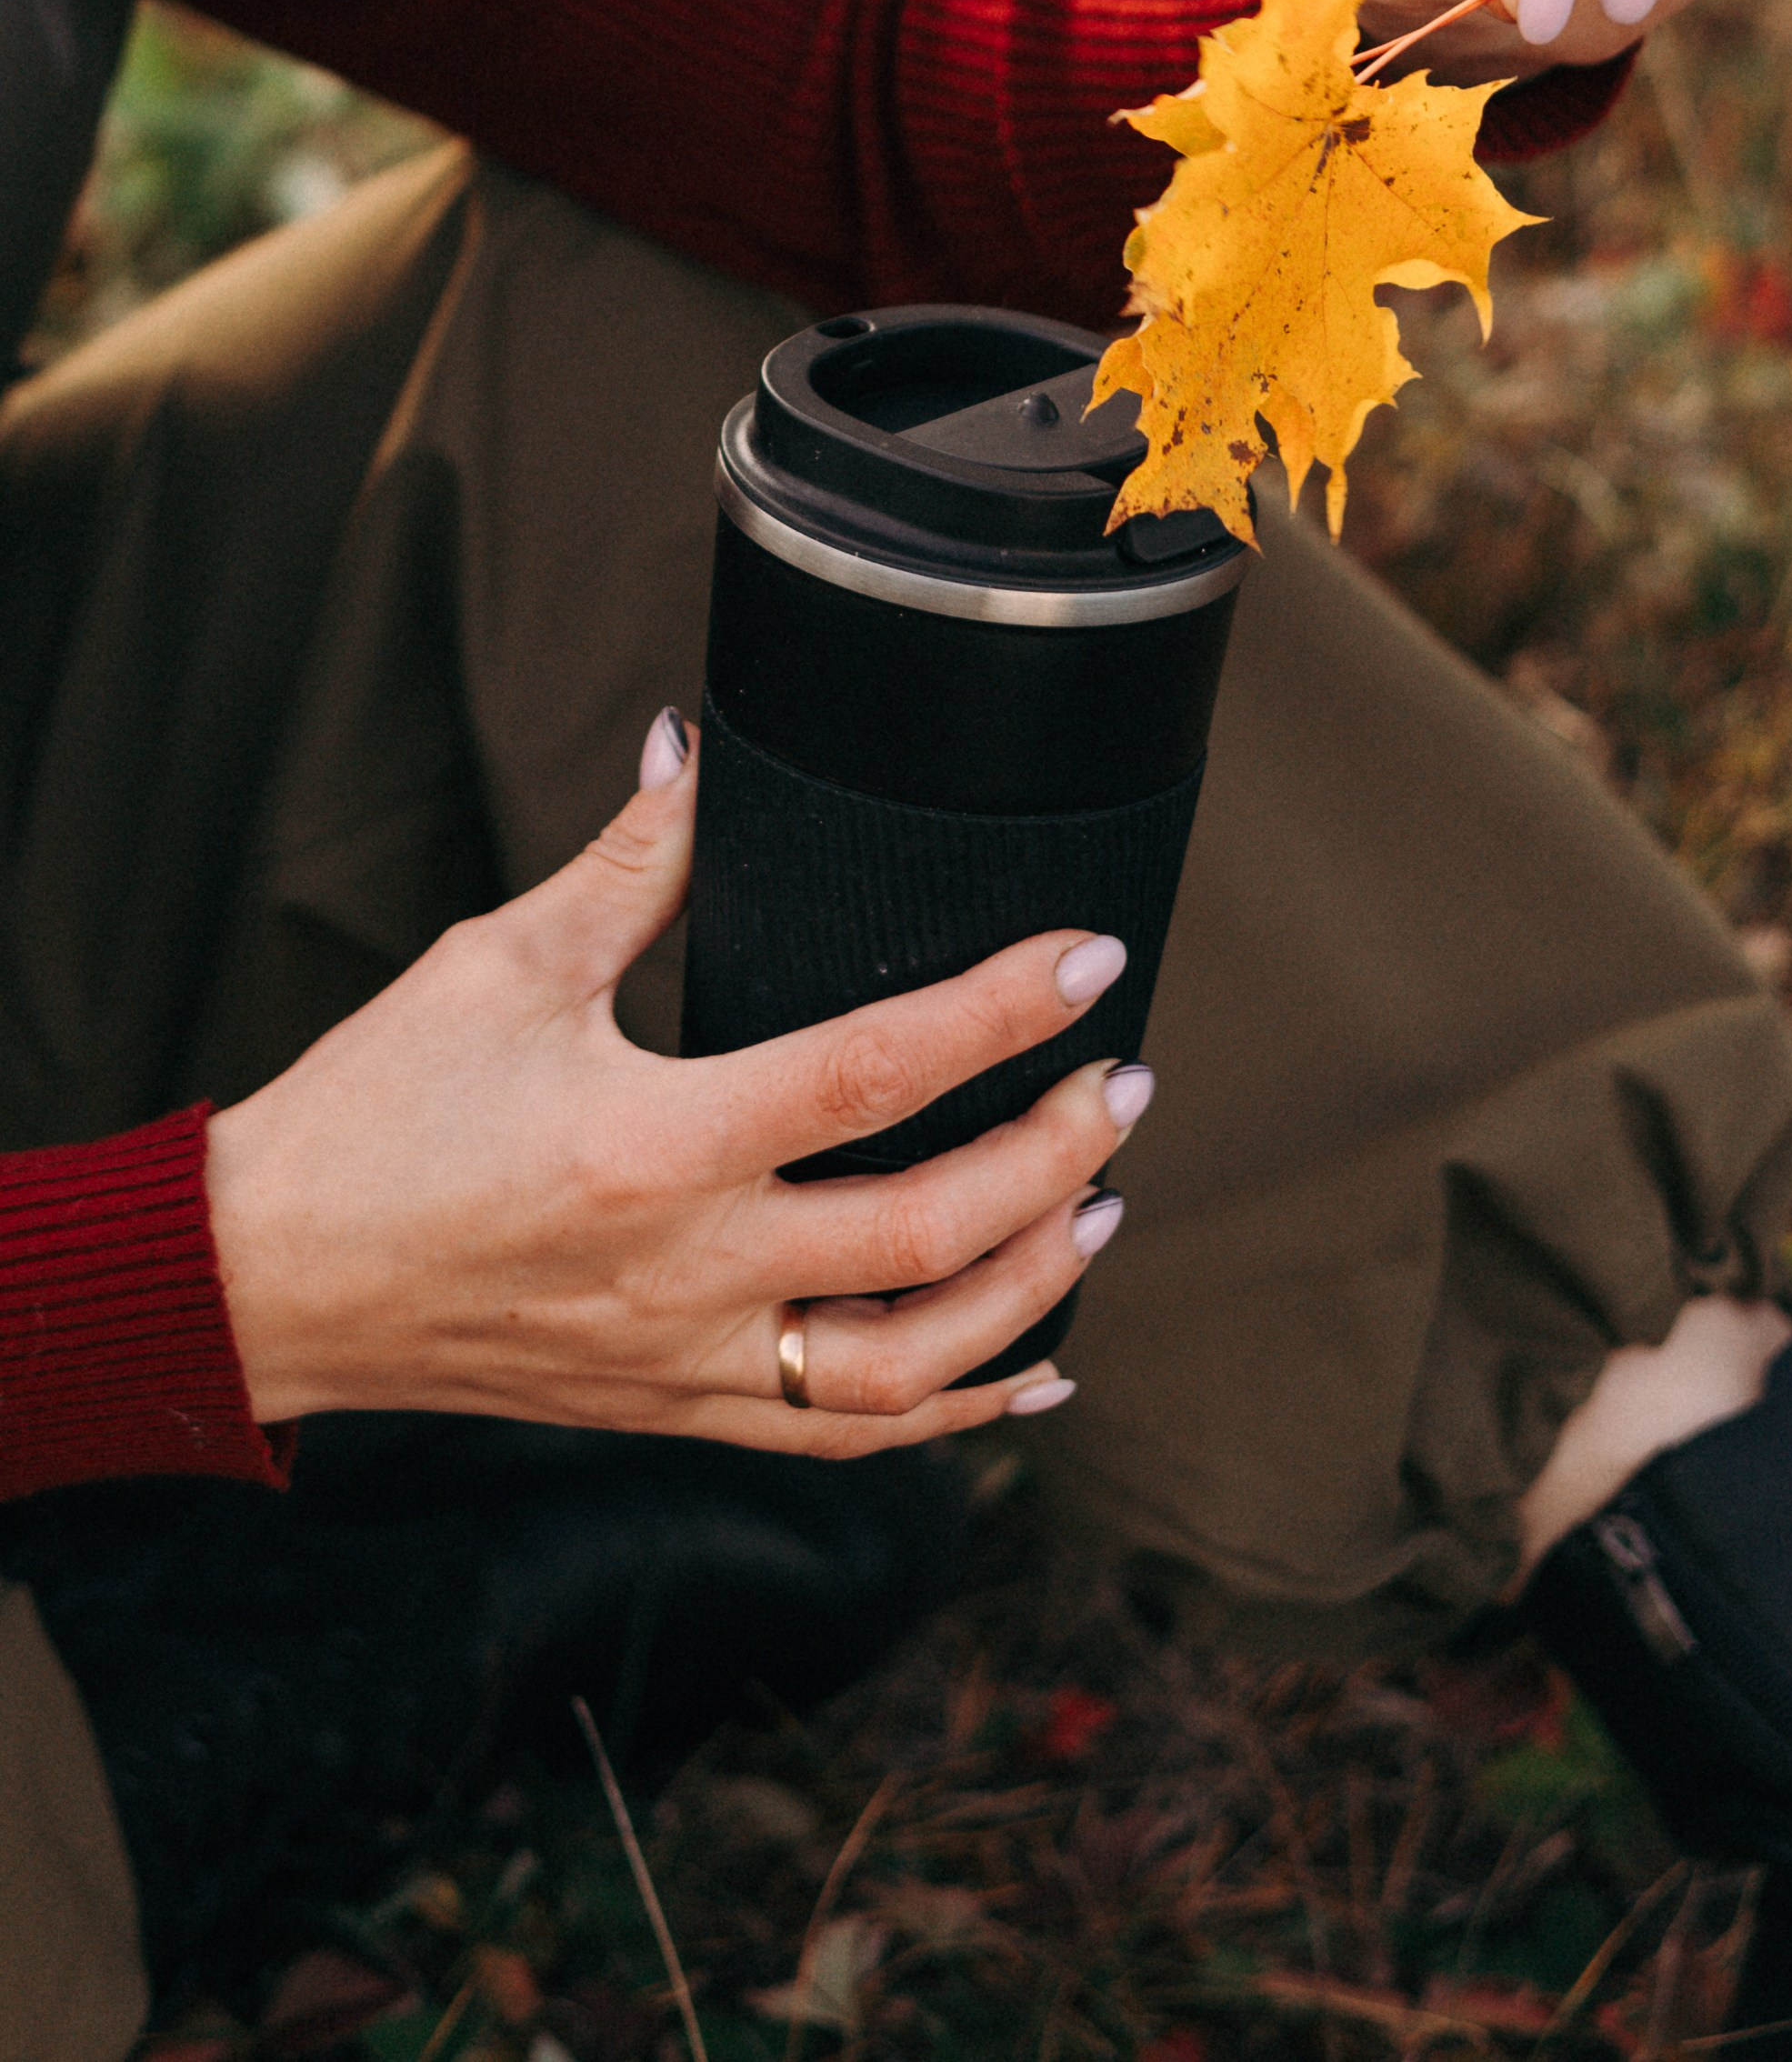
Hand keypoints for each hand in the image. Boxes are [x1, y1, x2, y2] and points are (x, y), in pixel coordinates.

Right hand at [205, 720, 1142, 1455]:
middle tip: (1128, 1085)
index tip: (1089, 961)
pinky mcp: (669, 1410)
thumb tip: (696, 748)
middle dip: (1056, 1156)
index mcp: (651, 1143)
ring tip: (1103, 1209)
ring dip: (1030, 1290)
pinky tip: (1027, 1370)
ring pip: (908, 1367)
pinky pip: (839, 1438)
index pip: (876, 1072)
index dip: (1002, 1011)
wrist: (269, 1282)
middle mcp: (686, 1270)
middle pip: (930, 1234)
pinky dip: (951, 1414)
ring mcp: (683, 1361)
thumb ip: (627, 861)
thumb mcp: (498, 965)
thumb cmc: (373, 1115)